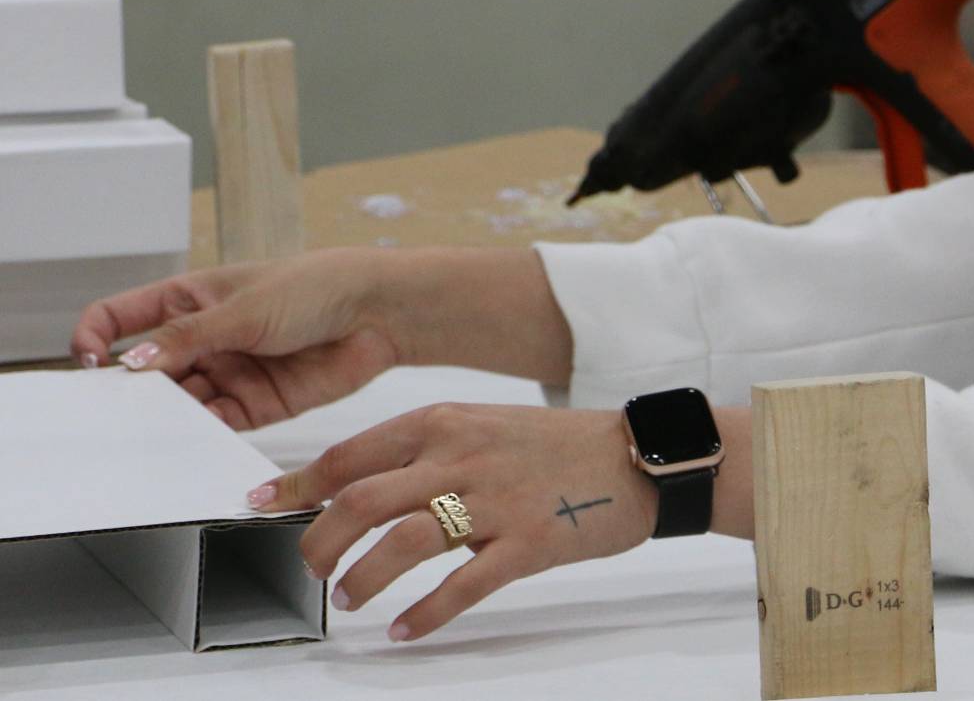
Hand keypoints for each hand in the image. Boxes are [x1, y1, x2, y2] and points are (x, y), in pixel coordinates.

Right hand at [69, 246, 572, 429]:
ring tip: (156, 427)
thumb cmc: (319, 286)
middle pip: (149, 367)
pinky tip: (188, 443)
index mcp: (195, 296)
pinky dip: (200, 435)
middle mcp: (208, 335)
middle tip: (118, 410)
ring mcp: (231, 369)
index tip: (88, 361)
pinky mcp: (258, 402)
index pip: (125, 315)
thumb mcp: (244, 307)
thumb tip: (133, 360)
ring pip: (180, 400)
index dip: (97, 335)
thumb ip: (188, 338)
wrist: (380, 312)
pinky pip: (217, 424)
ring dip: (165, 415)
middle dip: (133, 388)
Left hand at [246, 402, 656, 640]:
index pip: (351, 454)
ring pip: (401, 543)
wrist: (632, 457)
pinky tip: (404, 630)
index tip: (262, 502)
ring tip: (348, 599)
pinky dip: (423, 615)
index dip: (298, 483)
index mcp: (443, 421)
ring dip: (362, 579)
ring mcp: (493, 500)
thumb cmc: (553, 445)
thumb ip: (426, 451)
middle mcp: (460, 456)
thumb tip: (363, 486)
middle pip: (361, 500)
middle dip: (318, 541)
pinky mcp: (526, 543)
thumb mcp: (482, 426)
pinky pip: (461, 586)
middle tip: (308, 568)